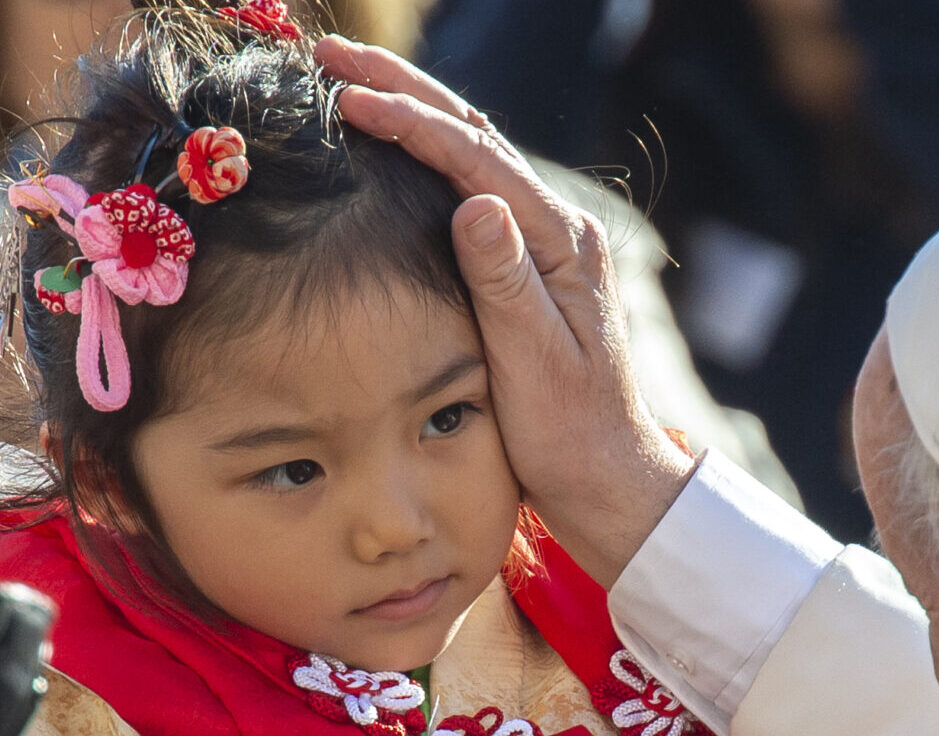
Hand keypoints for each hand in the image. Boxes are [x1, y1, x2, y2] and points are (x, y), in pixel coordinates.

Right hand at [317, 35, 695, 587]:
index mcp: (561, 243)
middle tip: (329, 54)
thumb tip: (476, 202)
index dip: (410, 122)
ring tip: (348, 80)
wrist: (609, 478)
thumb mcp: (532, 364)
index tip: (347, 97)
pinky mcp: (528, 266)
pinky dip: (426, 156)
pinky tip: (391, 146)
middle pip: (474, 136)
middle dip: (402, 88)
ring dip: (412, 110)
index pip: (477, 161)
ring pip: (472, 155)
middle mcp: (558, 229)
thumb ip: (504, 282)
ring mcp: (545, 244)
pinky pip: (472, 187)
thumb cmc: (570, 434)